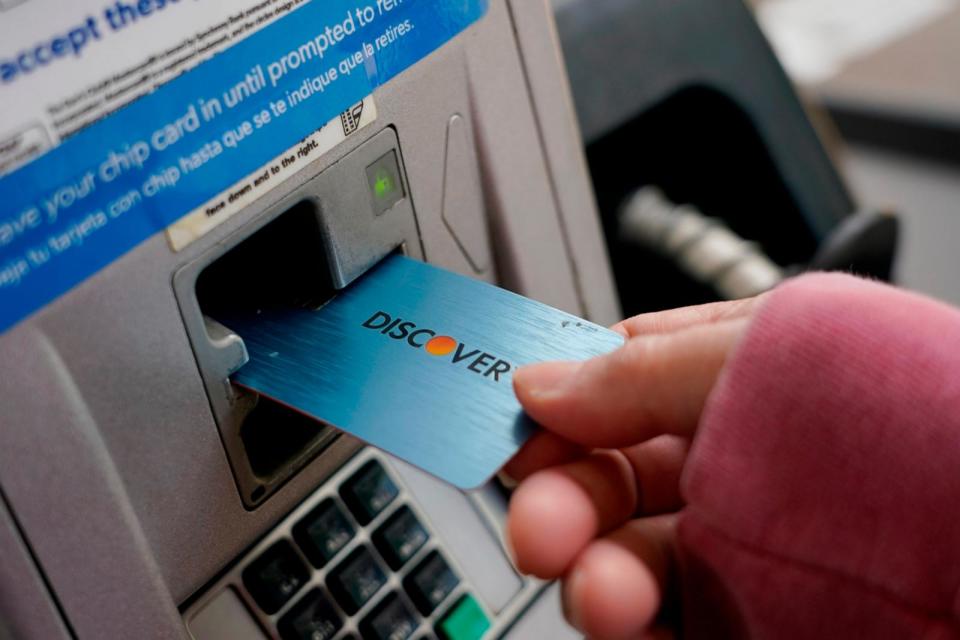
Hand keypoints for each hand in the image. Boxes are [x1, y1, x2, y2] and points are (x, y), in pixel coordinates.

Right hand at [505, 297, 761, 639]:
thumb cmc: (898, 417)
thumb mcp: (756, 354)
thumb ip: (635, 370)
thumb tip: (534, 384)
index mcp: (735, 373)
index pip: (617, 385)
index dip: (557, 409)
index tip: (514, 435)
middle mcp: (735, 459)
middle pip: (612, 480)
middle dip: (562, 502)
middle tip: (539, 528)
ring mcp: (743, 543)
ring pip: (628, 559)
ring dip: (593, 576)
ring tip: (599, 593)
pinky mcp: (752, 616)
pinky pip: (664, 623)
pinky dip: (627, 624)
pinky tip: (622, 615)